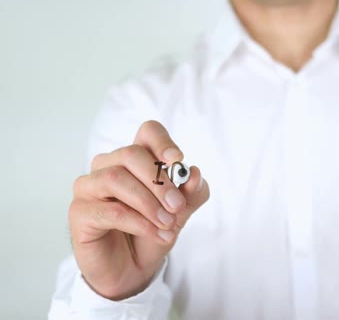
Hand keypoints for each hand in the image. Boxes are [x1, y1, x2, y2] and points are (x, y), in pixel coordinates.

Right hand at [69, 120, 209, 299]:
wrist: (133, 269)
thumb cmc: (152, 231)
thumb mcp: (180, 213)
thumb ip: (191, 193)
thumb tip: (194, 174)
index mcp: (136, 159)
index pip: (147, 132)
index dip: (162, 142)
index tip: (178, 160)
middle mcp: (109, 166)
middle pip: (132, 154)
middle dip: (160, 181)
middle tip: (177, 206)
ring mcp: (90, 187)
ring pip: (116, 179)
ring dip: (148, 203)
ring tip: (168, 224)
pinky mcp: (79, 212)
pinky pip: (109, 210)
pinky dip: (138, 222)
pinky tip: (156, 233)